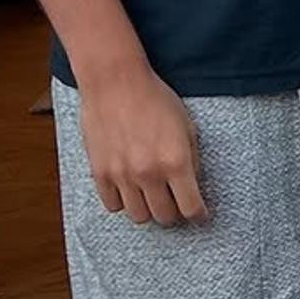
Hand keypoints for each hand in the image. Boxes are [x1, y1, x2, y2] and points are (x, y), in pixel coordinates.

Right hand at [79, 62, 207, 226]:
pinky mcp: (100, 172)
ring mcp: (122, 175)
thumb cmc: (155, 99)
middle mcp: (149, 173)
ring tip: (152, 196)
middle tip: (176, 202)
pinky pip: (113, 205)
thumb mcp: (187, 127)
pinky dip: (123, 202)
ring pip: (139, 216)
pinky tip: (129, 189)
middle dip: (175, 213)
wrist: (115, 81)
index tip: (199, 214)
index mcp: (176, 161)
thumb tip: (193, 186)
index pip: (191, 208)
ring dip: (149, 209)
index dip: (199, 215)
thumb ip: (192, 160)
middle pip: (165, 217)